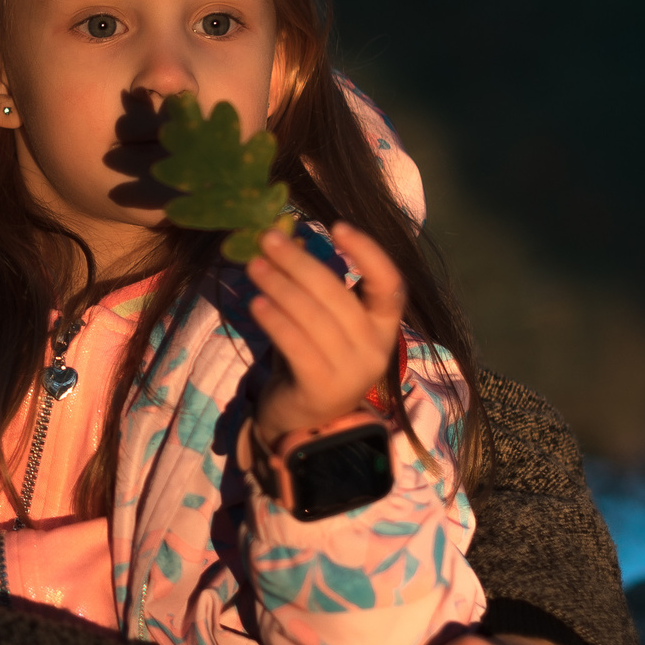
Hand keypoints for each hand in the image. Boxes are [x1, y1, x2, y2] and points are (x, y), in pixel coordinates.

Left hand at [247, 222, 403, 439]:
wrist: (303, 419)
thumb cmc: (314, 356)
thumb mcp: (319, 318)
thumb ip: (311, 283)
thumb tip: (285, 235)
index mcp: (384, 326)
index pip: (390, 285)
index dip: (369, 253)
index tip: (337, 225)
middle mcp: (376, 349)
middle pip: (339, 296)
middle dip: (300, 263)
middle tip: (267, 240)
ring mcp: (352, 372)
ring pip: (314, 318)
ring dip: (280, 287)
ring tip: (254, 266)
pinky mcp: (322, 389)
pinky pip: (297, 346)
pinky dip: (276, 321)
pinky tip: (256, 303)